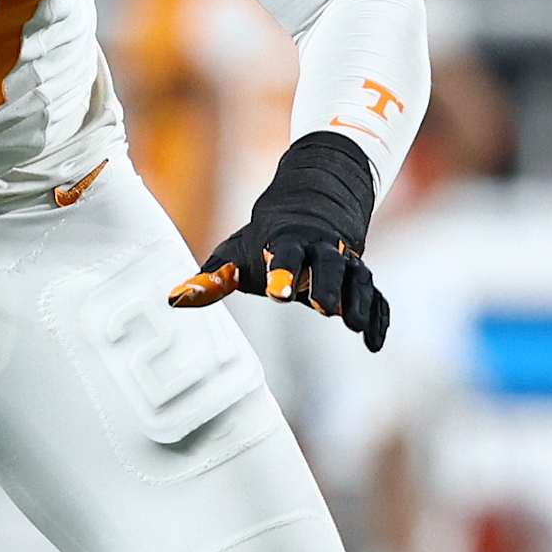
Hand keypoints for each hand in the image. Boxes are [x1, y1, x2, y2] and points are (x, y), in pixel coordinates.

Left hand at [166, 131, 389, 351]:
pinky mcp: (360, 279)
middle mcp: (321, 248)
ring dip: (358, 301)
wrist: (310, 208)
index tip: (275, 293)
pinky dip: (379, 317)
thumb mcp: (234, 255)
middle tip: (322, 309)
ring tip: (355, 327)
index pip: (284, 254)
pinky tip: (374, 343)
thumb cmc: (263, 242)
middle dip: (326, 284)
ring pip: (358, 278)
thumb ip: (210, 280)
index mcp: (286, 241)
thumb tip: (173, 299)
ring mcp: (346, 262)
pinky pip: (376, 296)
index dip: (280, 272)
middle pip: (328, 263)